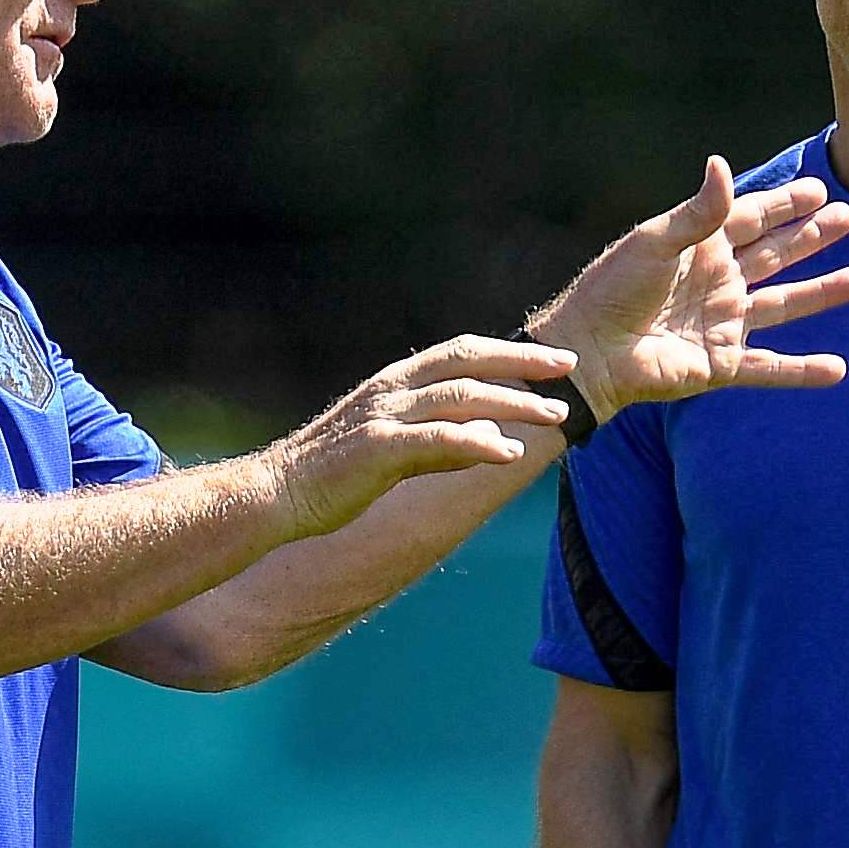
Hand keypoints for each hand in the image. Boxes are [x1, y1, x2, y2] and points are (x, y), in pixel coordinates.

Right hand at [263, 335, 579, 538]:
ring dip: (513, 403)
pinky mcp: (377, 449)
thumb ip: (446, 442)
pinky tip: (511, 454)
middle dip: (523, 363)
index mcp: (397, 382)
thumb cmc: (337, 476)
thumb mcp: (399, 452)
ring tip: (555, 415)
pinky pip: (437, 440)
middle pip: (469, 362)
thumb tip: (496, 441)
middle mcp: (392, 388)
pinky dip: (477, 444)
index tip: (556, 360)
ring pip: (461, 397)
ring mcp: (384, 416)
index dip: (512, 352)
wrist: (279, 495)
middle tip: (569, 369)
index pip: (464, 352)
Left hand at [527, 156, 848, 417]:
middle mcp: (717, 283)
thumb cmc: (612, 291)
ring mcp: (722, 324)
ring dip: (820, 293)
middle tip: (848, 219)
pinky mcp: (722, 364)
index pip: (751, 218)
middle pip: (775, 256)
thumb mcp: (656, 242)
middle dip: (811, 238)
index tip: (818, 189)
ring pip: (783, 305)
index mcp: (700, 248)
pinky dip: (803, 371)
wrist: (592, 352)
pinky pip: (771, 368)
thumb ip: (697, 211)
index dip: (784, 205)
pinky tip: (837, 369)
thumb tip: (722, 163)